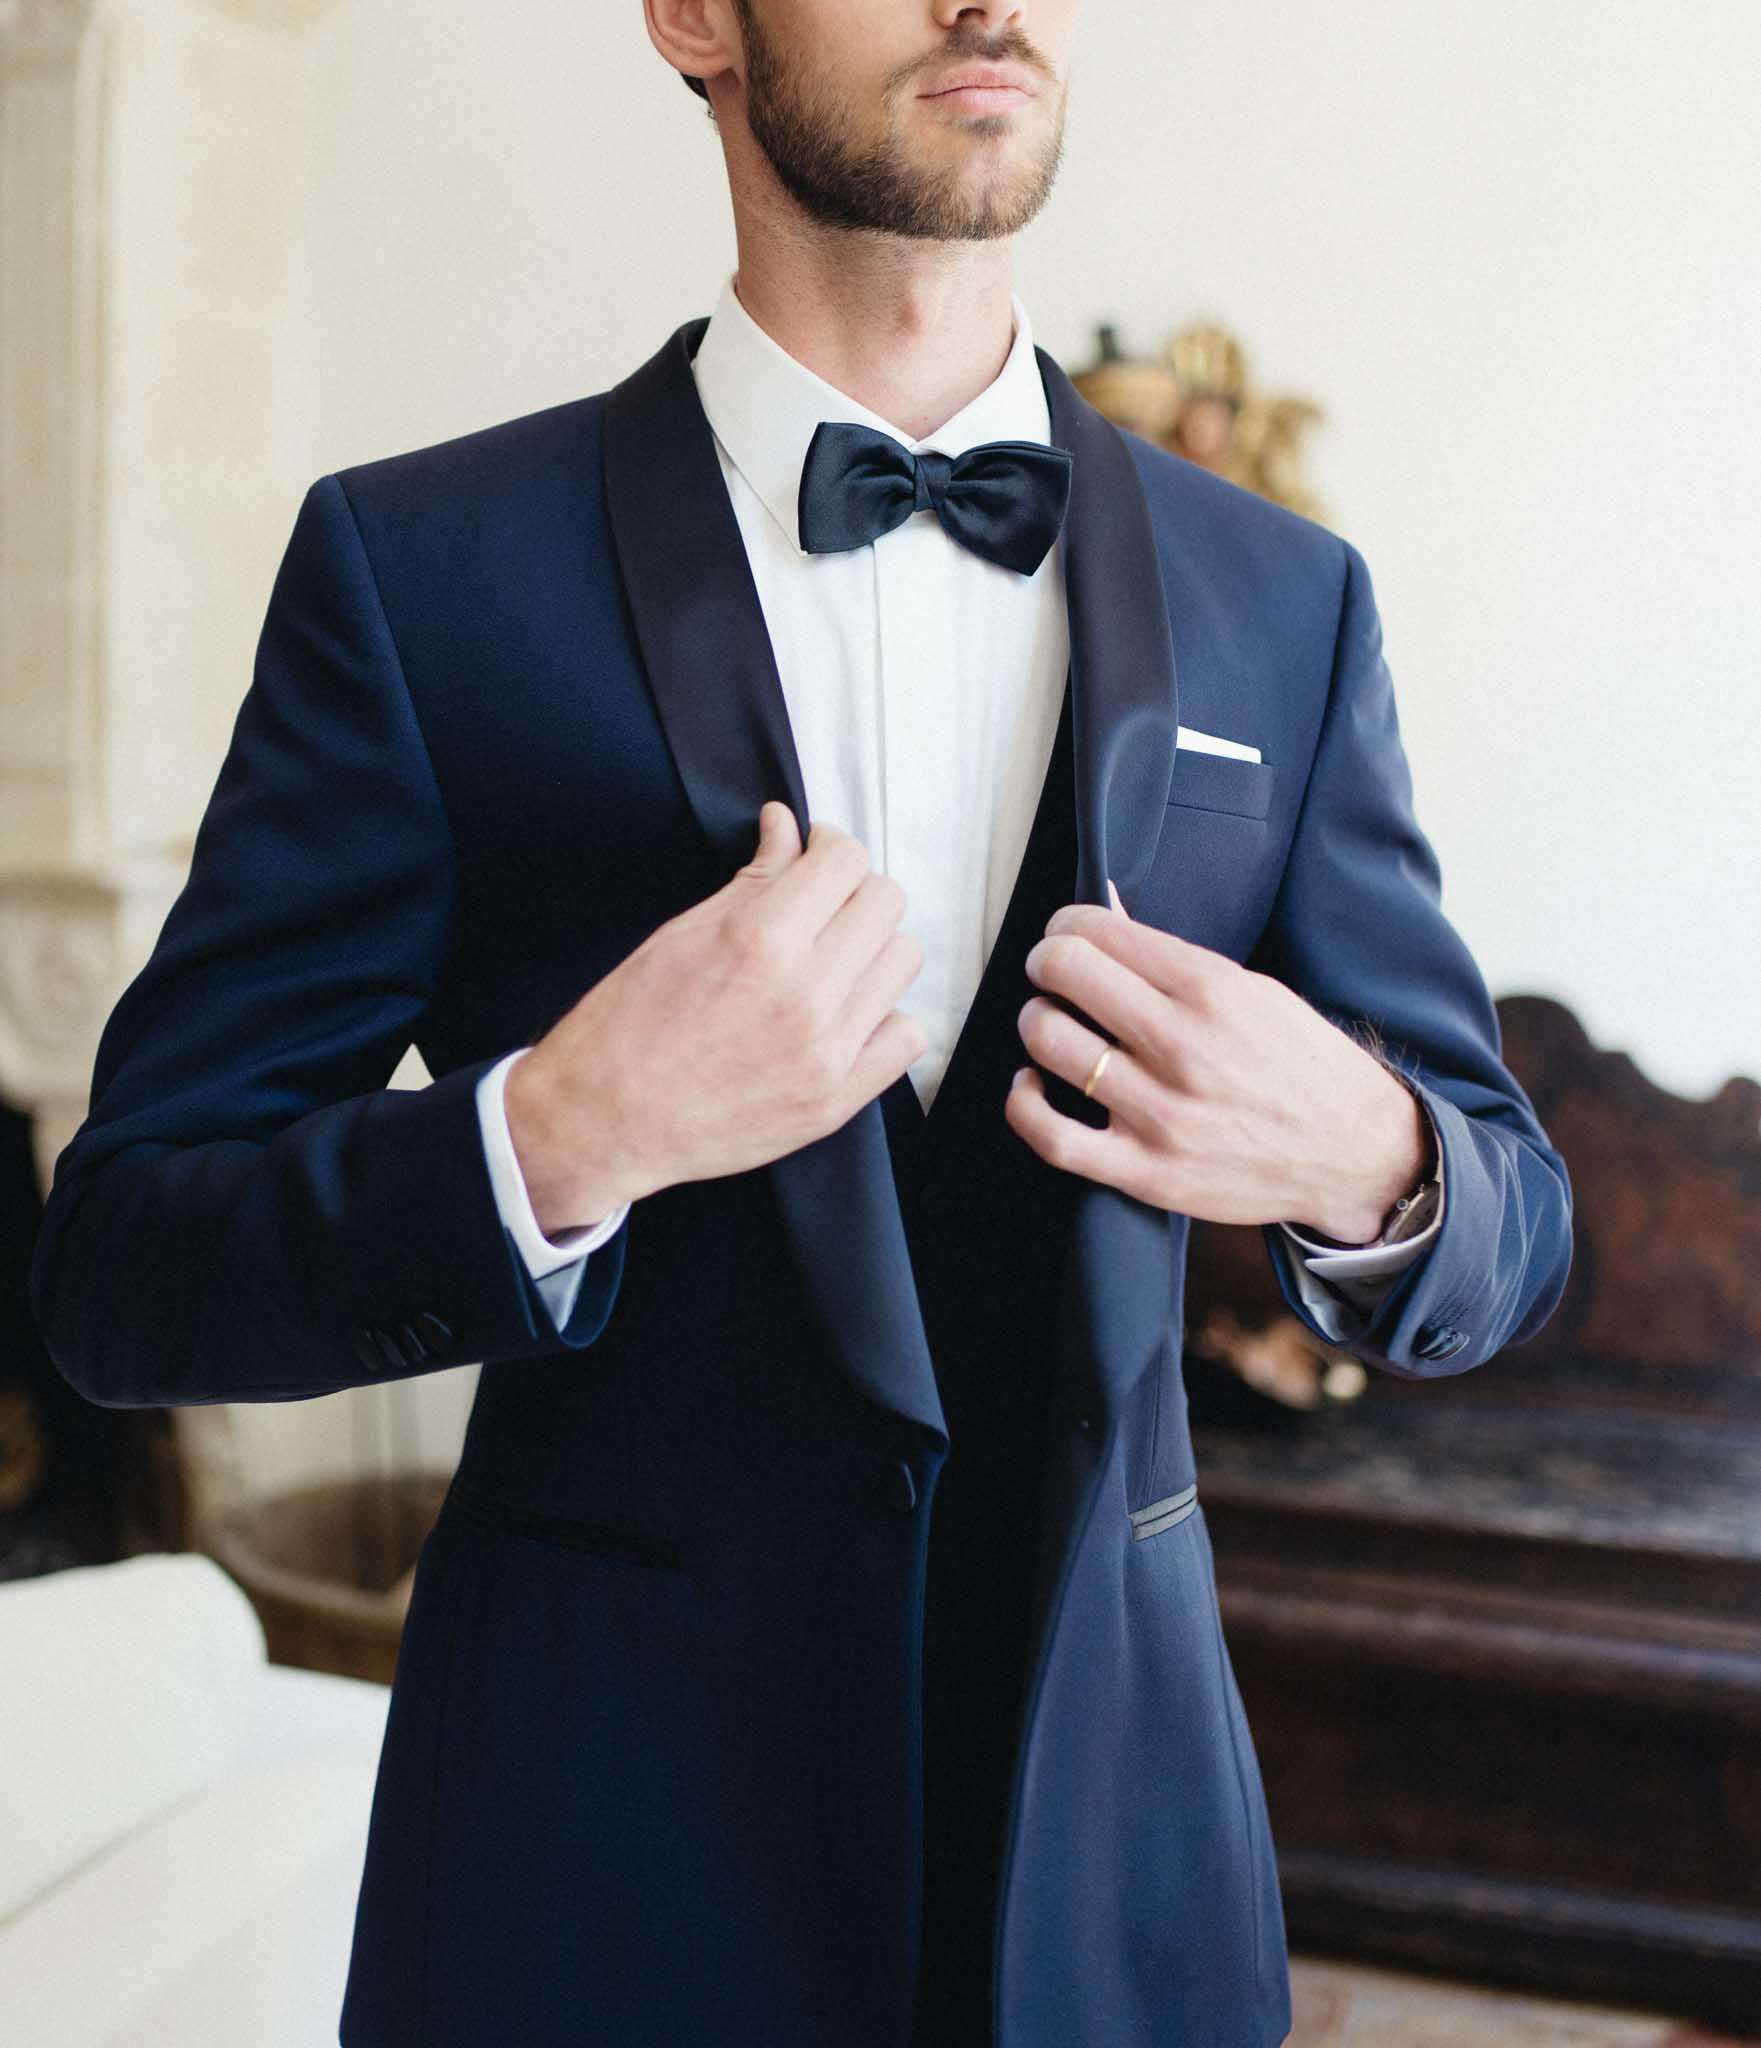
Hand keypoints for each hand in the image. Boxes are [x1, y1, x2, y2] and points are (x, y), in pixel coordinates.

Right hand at [505, 802, 926, 1235]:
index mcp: (760, 940)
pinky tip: (846, 1015)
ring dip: (871, 949)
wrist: (604, 1121)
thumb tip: (787, 829)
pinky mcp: (836, 1099)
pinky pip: (906, 1037)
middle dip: (853, 891)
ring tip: (831, 961)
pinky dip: (884, 1018)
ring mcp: (827, 1051)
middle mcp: (805, 993)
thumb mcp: (680, 934)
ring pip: (903, 961)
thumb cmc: (627, 1026)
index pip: (844, 860)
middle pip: (885, 903)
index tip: (813, 856)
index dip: (828, 846)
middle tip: (821, 905)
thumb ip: (751, 880)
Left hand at [1003, 884, 1429, 1241]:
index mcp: (1211, 989)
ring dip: (1036, 1025)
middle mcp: (1182, 1046)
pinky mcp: (1147, 1171)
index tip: (1065, 937)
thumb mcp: (1253, 990)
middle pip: (1064, 976)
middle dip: (1045, 965)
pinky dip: (1024, 1103)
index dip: (1065, 928)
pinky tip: (1031, 1085)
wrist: (1353, 1154)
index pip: (1098, 932)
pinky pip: (1053, 1136)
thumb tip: (1103, 917)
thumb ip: (1174, 962)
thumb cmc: (1300, 1064)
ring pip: (1049, 1045)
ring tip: (1047, 1026)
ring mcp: (1161, 1112)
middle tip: (1050, 974)